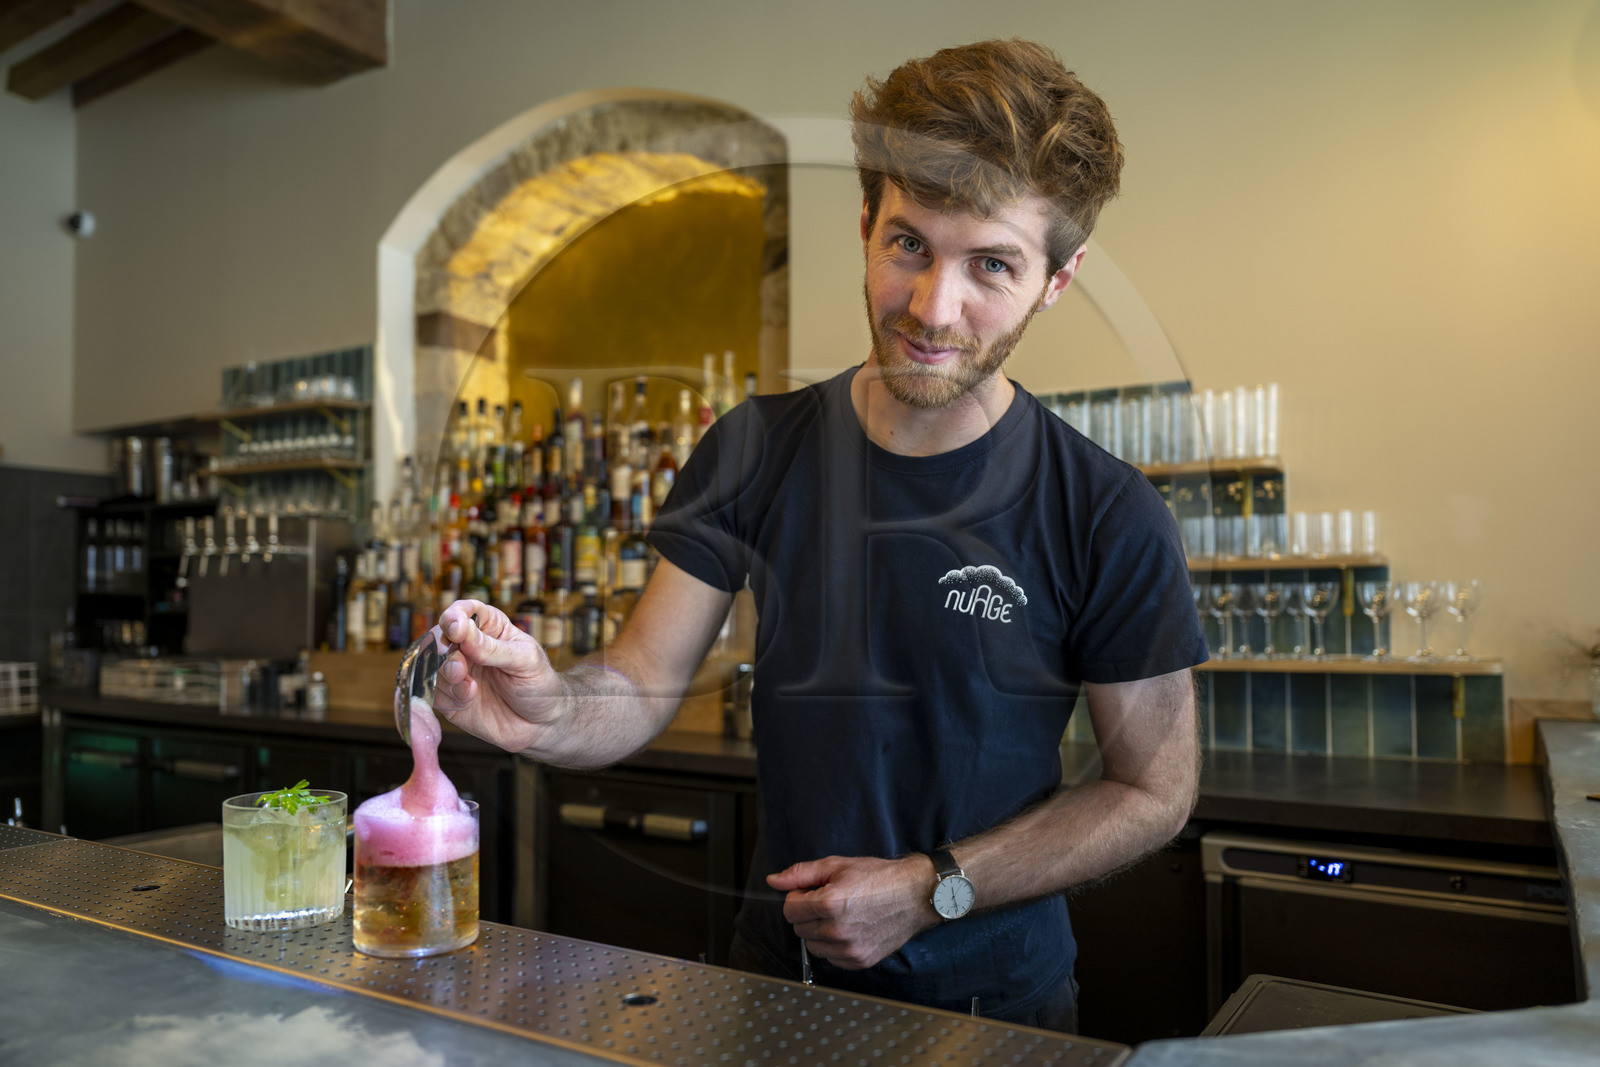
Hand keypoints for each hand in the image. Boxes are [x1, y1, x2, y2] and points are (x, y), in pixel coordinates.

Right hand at [432, 599, 564, 753]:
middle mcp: (468, 647)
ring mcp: (458, 672)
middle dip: (445, 652)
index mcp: (490, 628)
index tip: (456, 629)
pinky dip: (447, 697)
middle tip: (460, 669)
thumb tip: (463, 632)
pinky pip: (433, 693)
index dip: (455, 616)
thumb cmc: (539, 685)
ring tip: (469, 688)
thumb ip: (493, 649)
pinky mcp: (450, 698)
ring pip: (431, 666)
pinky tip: (468, 702)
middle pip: (440, 637)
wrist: (541, 724)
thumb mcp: (525, 661)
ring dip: (446, 676)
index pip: (465, 611)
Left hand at [767, 854, 939, 969]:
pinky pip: (831, 957)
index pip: (789, 910)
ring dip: (819, 931)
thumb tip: (773, 881)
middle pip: (799, 928)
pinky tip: (851, 928)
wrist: (915, 895)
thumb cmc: (879, 877)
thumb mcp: (837, 865)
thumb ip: (801, 873)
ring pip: (813, 945)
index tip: (812, 892)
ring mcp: (849, 949)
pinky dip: (834, 945)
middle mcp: (838, 930)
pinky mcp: (860, 961)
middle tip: (830, 901)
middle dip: (808, 914)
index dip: (798, 897)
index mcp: (829, 904)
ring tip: (841, 915)